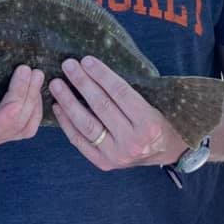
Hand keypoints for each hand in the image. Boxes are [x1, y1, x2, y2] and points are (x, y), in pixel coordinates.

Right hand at [0, 65, 44, 149]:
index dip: (6, 112)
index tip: (18, 88)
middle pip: (12, 123)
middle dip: (25, 95)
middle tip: (32, 71)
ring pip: (24, 127)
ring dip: (34, 101)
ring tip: (37, 77)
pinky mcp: (7, 135)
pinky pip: (27, 128)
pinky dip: (36, 110)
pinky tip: (37, 92)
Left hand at [49, 55, 183, 170]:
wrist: (166, 152)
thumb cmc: (160, 121)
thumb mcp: (154, 104)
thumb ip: (129, 92)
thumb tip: (95, 69)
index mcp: (149, 123)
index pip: (120, 93)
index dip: (102, 75)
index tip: (86, 60)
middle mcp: (132, 141)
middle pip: (101, 106)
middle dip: (82, 83)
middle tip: (68, 65)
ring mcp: (116, 155)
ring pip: (86, 124)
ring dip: (68, 102)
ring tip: (57, 84)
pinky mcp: (103, 163)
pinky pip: (79, 141)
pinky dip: (66, 123)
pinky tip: (58, 106)